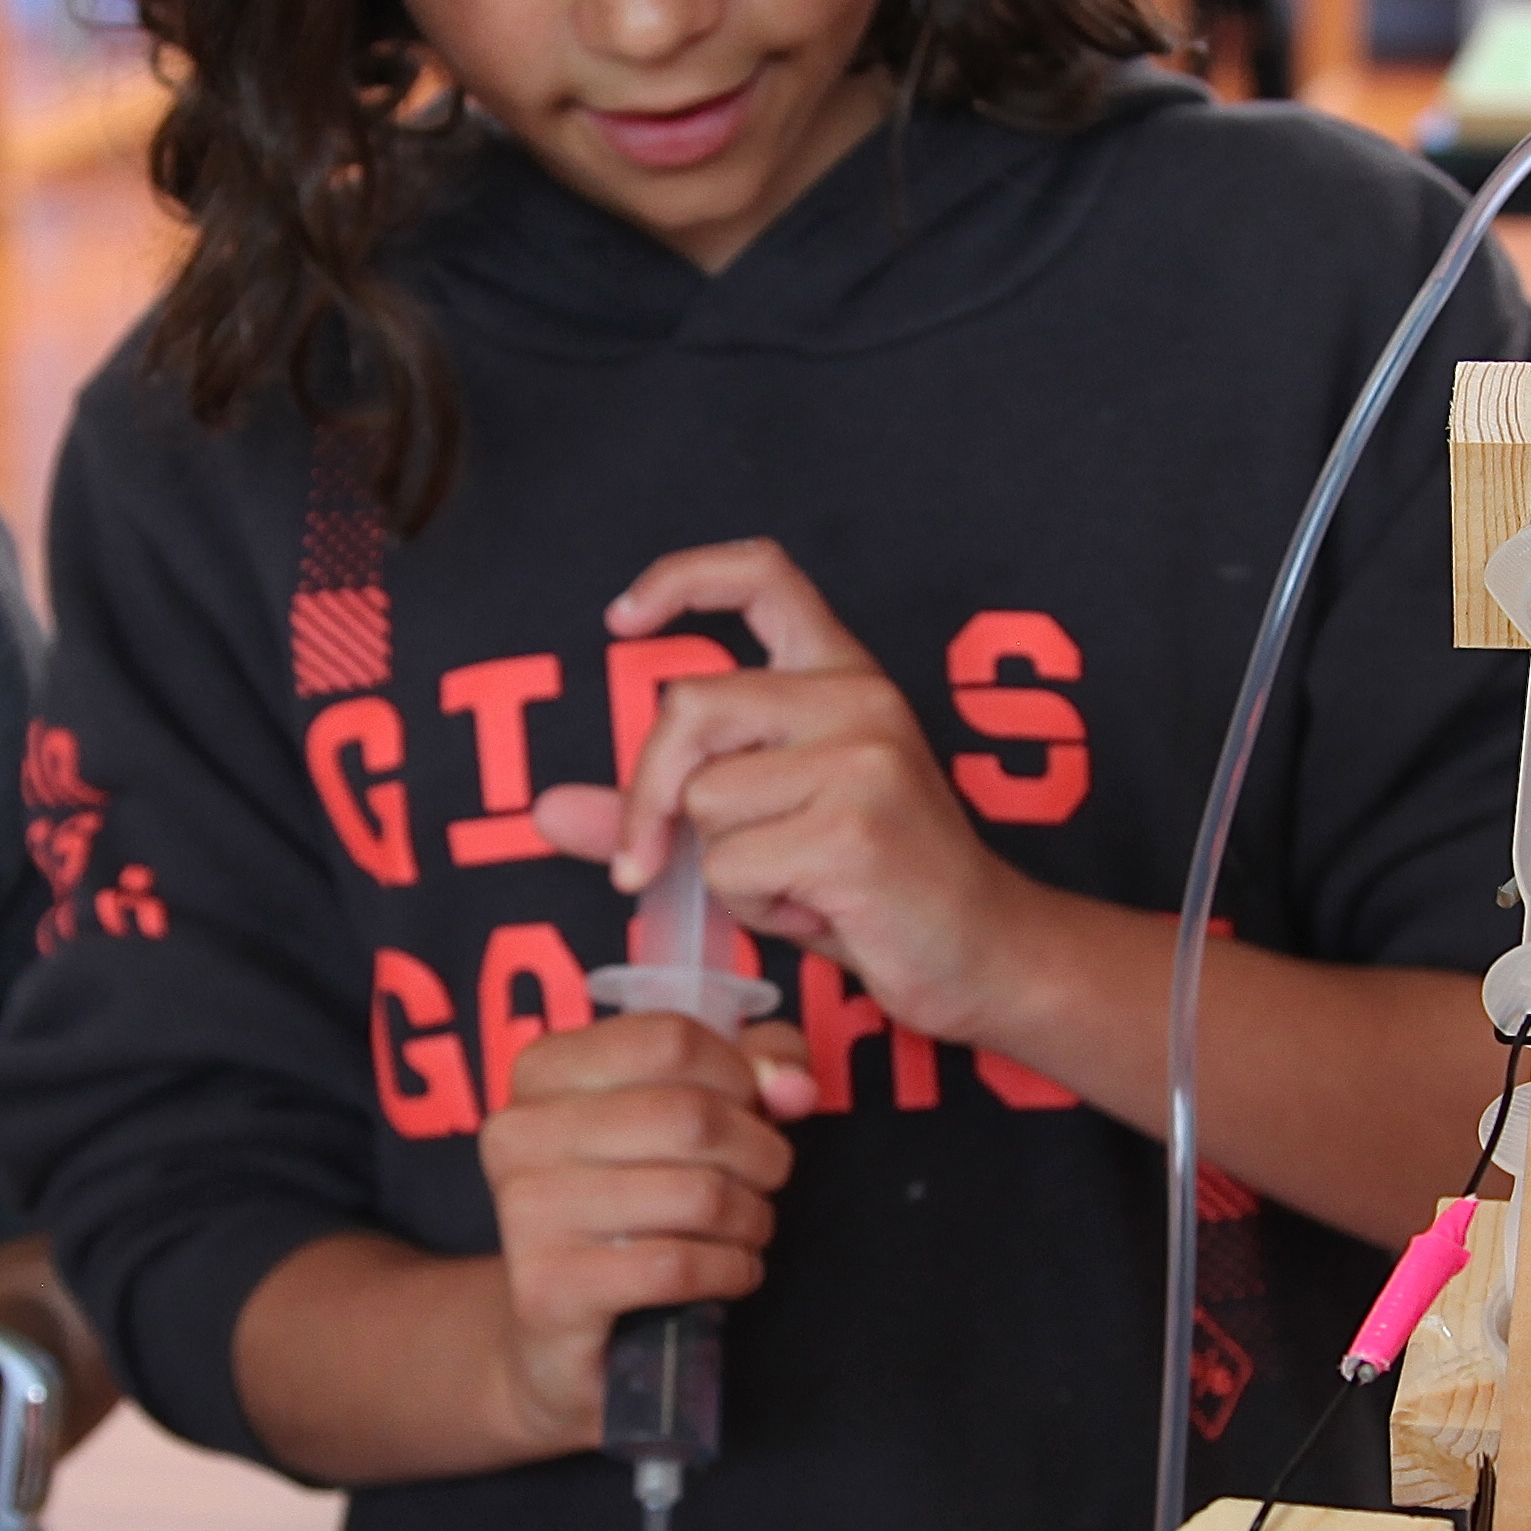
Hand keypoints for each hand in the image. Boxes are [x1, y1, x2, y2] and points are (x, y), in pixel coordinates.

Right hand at [471, 1007, 804, 1454]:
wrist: (556, 1330)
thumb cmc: (632, 1207)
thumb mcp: (685, 1117)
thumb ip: (750, 1073)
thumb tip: (794, 1084)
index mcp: (542, 1071)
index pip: (671, 1039)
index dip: (740, 1075)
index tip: (755, 1113)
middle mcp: (519, 1133)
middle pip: (692, 1116)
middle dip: (760, 1154)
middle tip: (766, 1182)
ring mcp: (526, 1213)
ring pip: (696, 1194)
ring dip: (751, 1219)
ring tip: (747, 1230)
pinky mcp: (548, 1290)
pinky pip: (678, 1266)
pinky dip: (730, 1270)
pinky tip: (731, 1274)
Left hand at [529, 541, 1064, 1051]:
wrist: (985, 954)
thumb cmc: (874, 890)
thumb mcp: (766, 832)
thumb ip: (662, 810)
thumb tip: (544, 812)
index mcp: (843, 678)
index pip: (763, 576)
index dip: (680, 579)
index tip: (619, 620)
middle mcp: (859, 700)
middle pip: (689, 708)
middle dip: (648, 796)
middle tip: (644, 862)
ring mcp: (863, 760)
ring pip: (707, 802)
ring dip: (724, 871)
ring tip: (796, 884)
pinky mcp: (854, 830)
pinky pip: (733, 868)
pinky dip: (754, 909)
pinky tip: (817, 911)